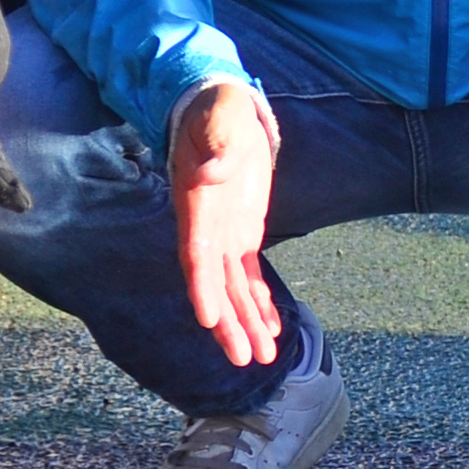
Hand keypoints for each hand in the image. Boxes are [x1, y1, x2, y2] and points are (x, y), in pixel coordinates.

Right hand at [169, 78, 281, 368]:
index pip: (197, 254)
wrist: (219, 109)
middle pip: (215, 285)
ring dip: (247, 323)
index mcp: (197, 205)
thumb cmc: (218, 110)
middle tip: (244, 359)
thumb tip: (216, 169)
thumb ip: (218, 140)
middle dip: (230, 323)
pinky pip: (249, 277)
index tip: (210, 319)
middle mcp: (206, 228)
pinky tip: (271, 330)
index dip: (202, 287)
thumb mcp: (220, 116)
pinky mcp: (241, 235)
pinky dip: (260, 303)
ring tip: (262, 357)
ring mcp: (224, 235)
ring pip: (234, 289)